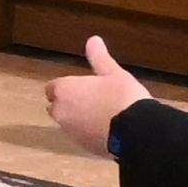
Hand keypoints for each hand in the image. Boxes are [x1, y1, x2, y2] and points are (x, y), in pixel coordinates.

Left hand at [42, 33, 147, 154]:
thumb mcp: (113, 73)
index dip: (66, 86)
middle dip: (70, 103)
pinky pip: (81, 136)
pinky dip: (89, 132)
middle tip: (93, 99)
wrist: (135, 132)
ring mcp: (70, 132)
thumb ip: (99, 58)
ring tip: (103, 114)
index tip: (82, 86)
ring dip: (79, 118)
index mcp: (64, 91)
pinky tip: (107, 129)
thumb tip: (93, 39)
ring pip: (68, 122)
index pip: (52, 88)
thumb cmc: (122, 97)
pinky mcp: (82, 147)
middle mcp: (60, 112)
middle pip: (57, 106)